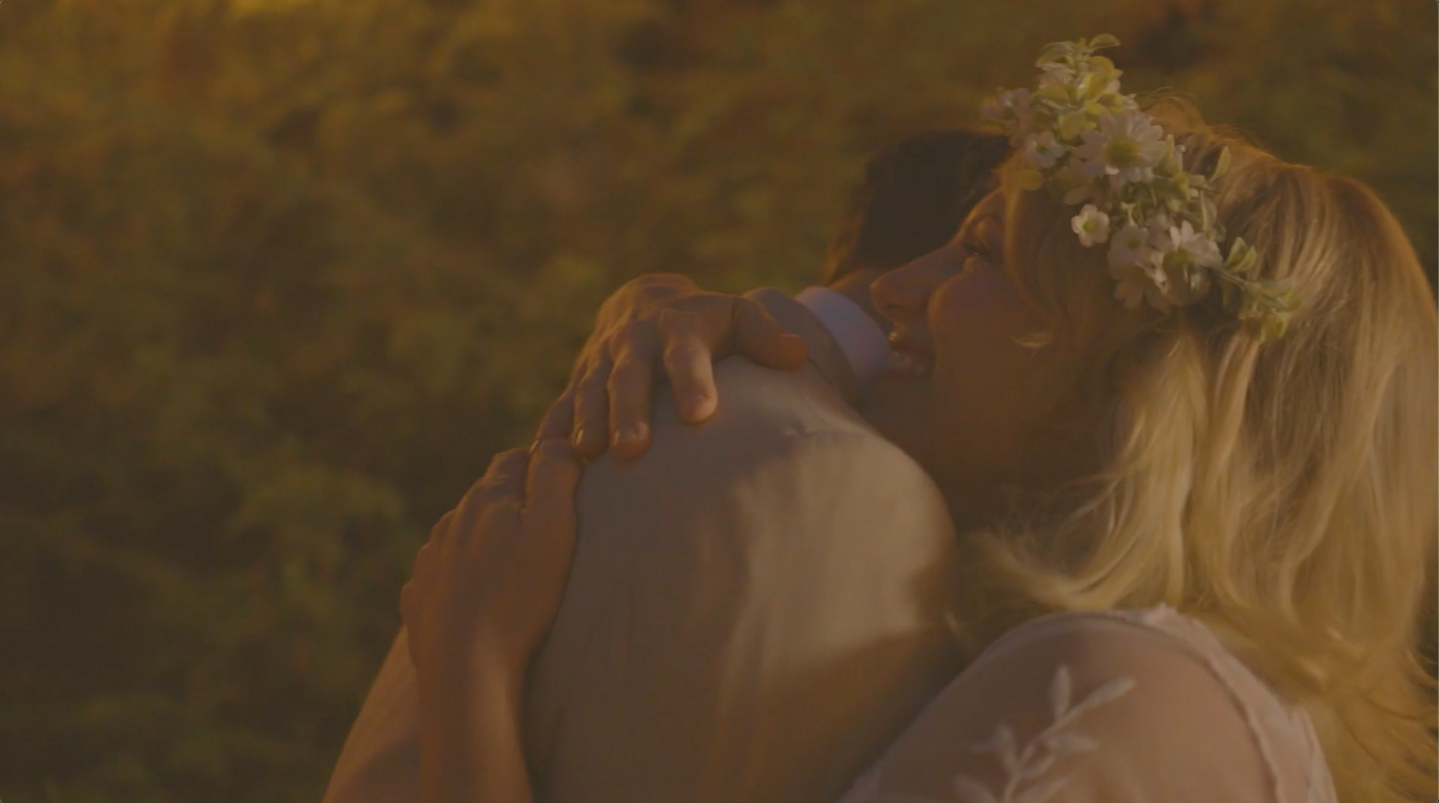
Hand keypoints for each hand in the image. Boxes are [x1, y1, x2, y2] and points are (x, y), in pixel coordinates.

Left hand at [400, 439, 581, 680]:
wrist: (464, 665)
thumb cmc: (519, 595)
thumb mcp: (553, 527)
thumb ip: (556, 475)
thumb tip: (557, 442)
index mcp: (486, 498)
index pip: (516, 459)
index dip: (541, 466)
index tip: (563, 487)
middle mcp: (451, 520)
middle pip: (487, 496)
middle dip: (514, 503)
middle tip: (545, 530)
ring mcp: (430, 560)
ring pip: (462, 535)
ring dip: (486, 541)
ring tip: (513, 569)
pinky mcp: (420, 598)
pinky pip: (441, 575)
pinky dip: (461, 578)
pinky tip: (478, 599)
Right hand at [536, 274, 806, 459]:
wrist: (643, 304)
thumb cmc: (706, 322)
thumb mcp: (738, 316)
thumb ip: (765, 336)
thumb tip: (796, 355)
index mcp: (676, 328)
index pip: (686, 355)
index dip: (693, 381)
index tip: (701, 414)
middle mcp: (633, 343)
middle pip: (629, 377)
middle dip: (629, 411)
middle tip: (633, 448)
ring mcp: (600, 362)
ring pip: (590, 391)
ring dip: (587, 421)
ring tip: (587, 453)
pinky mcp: (578, 381)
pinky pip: (560, 405)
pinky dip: (551, 430)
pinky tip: (541, 460)